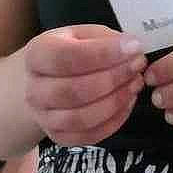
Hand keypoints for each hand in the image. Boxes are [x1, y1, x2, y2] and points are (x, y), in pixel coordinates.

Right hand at [21, 25, 146, 145]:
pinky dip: (113, 122)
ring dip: (114, 103)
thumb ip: (103, 39)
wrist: (42, 82)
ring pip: (80, 118)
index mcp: (37, 54)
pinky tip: (127, 104)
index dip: (104, 54)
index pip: (67, 57)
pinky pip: (87, 136)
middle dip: (112, 79)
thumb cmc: (67, 53)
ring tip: (134, 85)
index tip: (134, 48)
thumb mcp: (80, 35)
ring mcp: (44, 117)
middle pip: (73, 91)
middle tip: (137, 67)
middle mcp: (34, 89)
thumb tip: (131, 48)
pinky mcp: (58, 137)